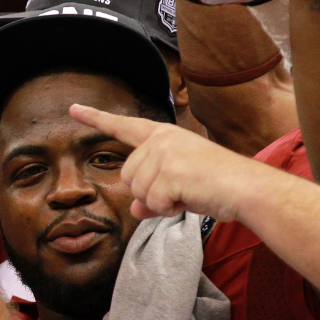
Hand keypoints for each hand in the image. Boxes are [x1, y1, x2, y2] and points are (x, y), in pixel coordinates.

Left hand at [69, 104, 264, 221]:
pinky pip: (153, 203)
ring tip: (188, 192)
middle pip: (127, 177)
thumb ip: (152, 196)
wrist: (247, 188)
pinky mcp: (170, 171)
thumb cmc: (217, 186)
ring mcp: (165, 153)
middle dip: (148, 192)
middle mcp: (161, 139)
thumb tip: (136, 210)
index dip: (96, 118)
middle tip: (180, 190)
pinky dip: (169, 209)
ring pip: (138, 192)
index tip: (73, 109)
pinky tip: (190, 198)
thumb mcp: (179, 187)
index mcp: (163, 136)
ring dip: (160, 201)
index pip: (124, 127)